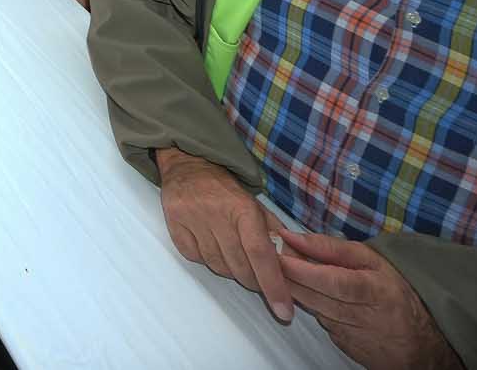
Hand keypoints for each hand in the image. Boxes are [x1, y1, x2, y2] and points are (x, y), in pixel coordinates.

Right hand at [156, 149, 294, 322]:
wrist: (189, 165)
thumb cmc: (228, 191)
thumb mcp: (258, 207)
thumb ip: (279, 237)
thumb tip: (301, 266)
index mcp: (243, 209)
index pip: (260, 254)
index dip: (274, 285)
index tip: (285, 311)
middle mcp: (217, 214)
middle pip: (240, 267)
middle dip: (255, 280)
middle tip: (259, 277)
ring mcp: (192, 220)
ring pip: (218, 267)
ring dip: (231, 270)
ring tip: (233, 254)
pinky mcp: (175, 226)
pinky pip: (196, 260)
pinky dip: (208, 260)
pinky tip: (212, 245)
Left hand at [278, 230, 456, 369]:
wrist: (420, 341)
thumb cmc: (396, 291)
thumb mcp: (373, 261)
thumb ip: (333, 248)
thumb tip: (295, 236)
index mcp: (376, 290)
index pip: (333, 280)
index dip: (303, 269)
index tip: (279, 254)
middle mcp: (365, 315)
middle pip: (317, 298)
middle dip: (288, 278)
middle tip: (269, 259)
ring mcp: (354, 335)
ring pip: (315, 311)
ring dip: (295, 292)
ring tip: (280, 271)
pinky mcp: (346, 346)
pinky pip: (321, 323)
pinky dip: (311, 308)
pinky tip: (303, 293)